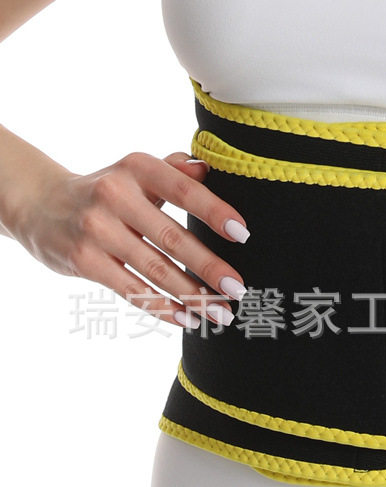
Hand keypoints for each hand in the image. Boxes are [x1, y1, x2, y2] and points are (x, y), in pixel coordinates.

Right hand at [14, 150, 250, 327]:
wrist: (41, 204)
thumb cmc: (109, 190)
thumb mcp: (137, 171)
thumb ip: (175, 170)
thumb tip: (208, 169)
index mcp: (137, 168)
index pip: (183, 190)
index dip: (214, 211)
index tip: (243, 233)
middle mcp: (115, 196)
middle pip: (172, 238)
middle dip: (209, 267)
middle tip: (238, 288)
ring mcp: (97, 230)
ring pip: (155, 270)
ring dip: (192, 296)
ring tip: (221, 313)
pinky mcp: (84, 261)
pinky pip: (132, 290)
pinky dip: (163, 308)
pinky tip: (188, 319)